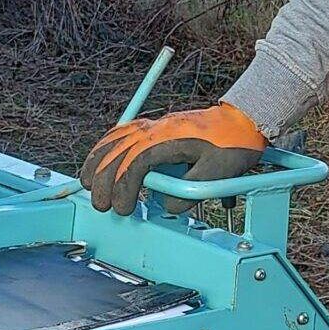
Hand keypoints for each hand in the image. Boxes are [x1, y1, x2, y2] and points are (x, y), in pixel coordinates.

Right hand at [79, 103, 267, 215]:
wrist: (242, 120)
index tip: (123, 208)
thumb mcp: (218, 172)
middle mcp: (157, 129)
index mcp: (170, 140)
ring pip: (116, 139)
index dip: (124, 188)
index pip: (135, 163)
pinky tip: (100, 157)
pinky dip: (107, 145)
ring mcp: (155, 126)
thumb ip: (191, 191)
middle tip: (101, 205)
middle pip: (118, 152)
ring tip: (87, 182)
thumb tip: (167, 206)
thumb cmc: (232, 145)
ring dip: (98, 160)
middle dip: (104, 180)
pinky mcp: (156, 127)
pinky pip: (123, 132)